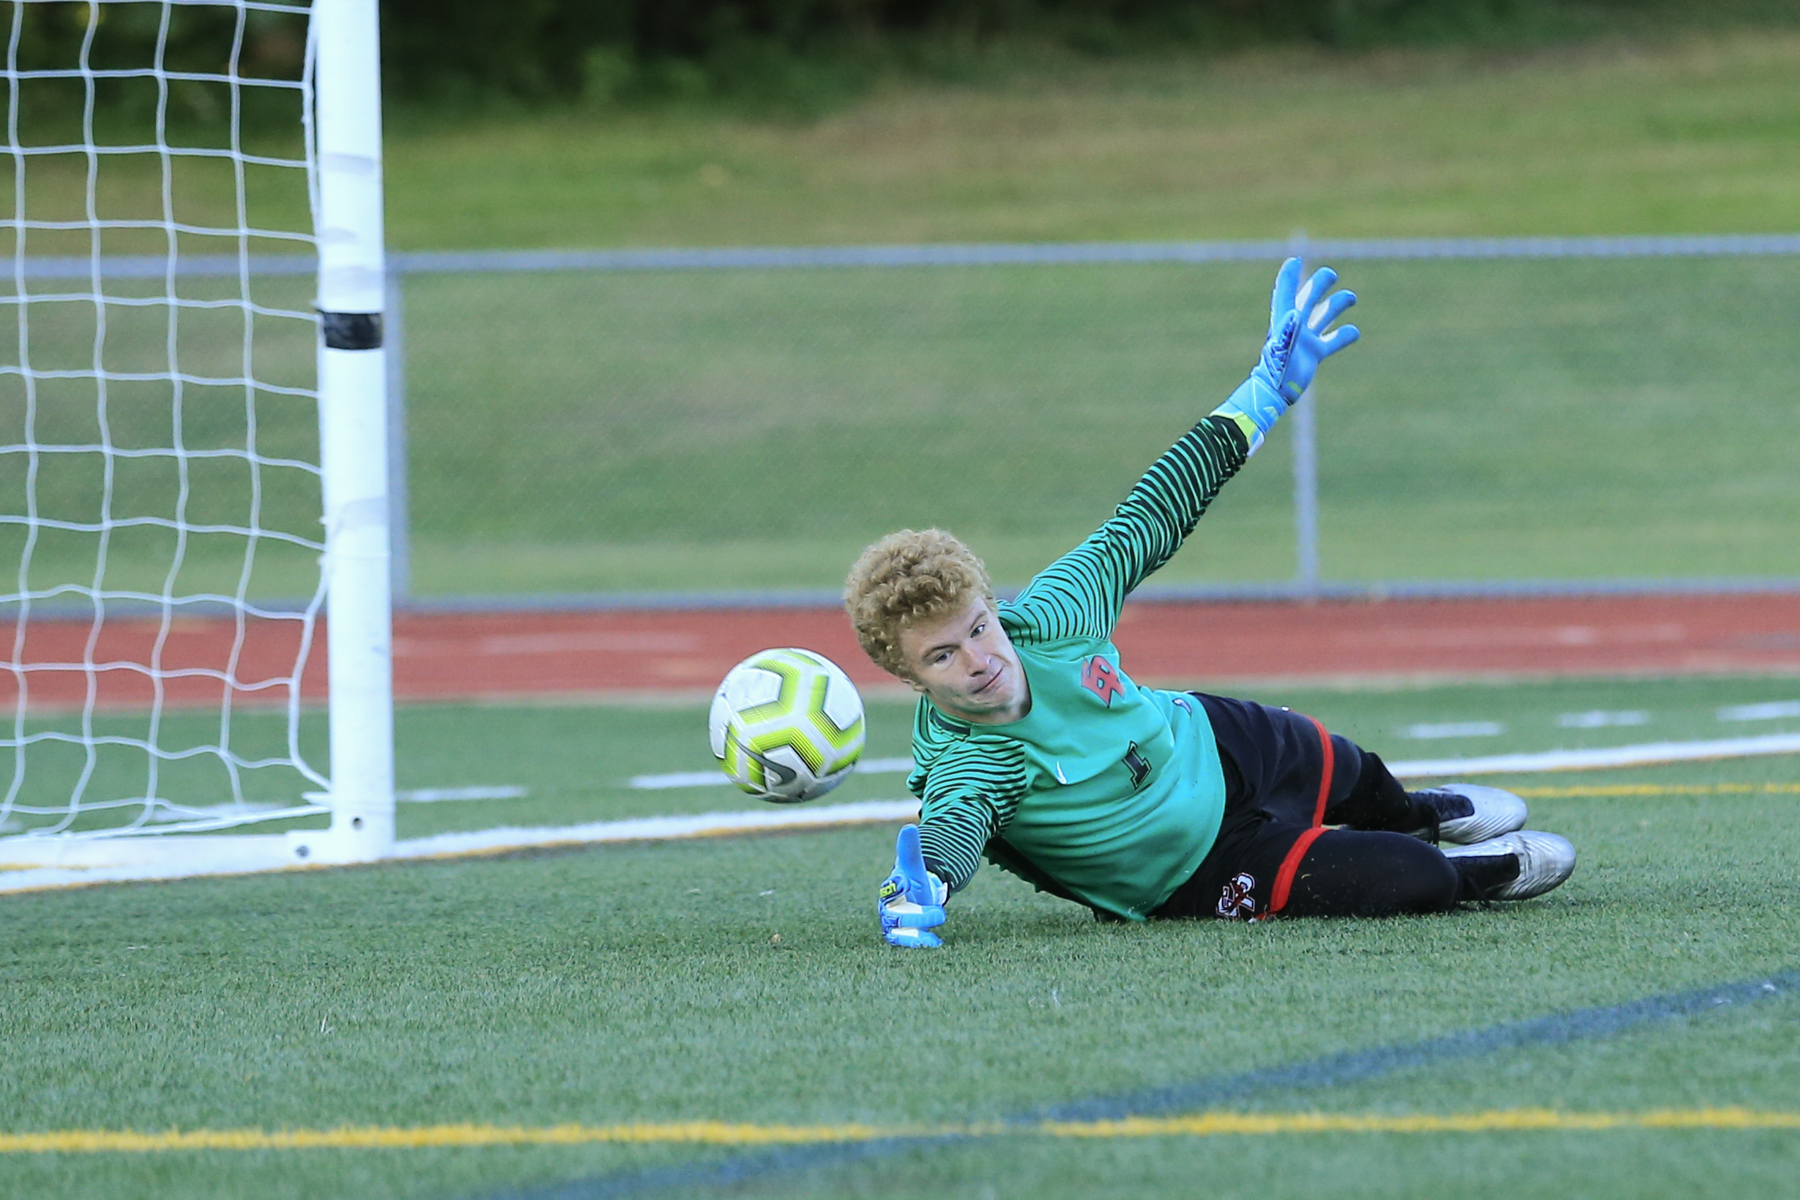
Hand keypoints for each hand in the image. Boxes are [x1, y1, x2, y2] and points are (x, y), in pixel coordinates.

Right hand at [878, 824, 947, 947]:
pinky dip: (922, 944)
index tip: (905, 883)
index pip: (889, 890)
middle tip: (941, 913)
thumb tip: (909, 827)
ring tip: (934, 938)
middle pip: (896, 917)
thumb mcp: (914, 865)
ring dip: (917, 936)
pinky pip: (907, 943)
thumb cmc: (911, 881)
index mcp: (890, 890)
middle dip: (917, 916)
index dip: (896, 888)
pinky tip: (938, 943)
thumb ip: (911, 849)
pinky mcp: (902, 937)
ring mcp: (894, 926)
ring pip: (900, 935)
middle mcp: (888, 910)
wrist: (914, 897)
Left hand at [1214, 257, 1359, 453]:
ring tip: (1351, 298)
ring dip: (1336, 306)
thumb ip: (1288, 328)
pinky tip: (1353, 331)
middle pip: (1308, 299)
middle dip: (1319, 285)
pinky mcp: (1314, 354)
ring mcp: (1305, 340)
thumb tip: (1295, 312)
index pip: (1286, 293)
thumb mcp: (1282, 345)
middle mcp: (1294, 327)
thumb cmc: (1276, 368)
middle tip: (1330, 275)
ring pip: (1324, 316)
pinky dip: (1343, 335)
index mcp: (1283, 319)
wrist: (1275, 392)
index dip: (1289, 277)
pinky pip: (1332, 340)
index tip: (1294, 261)